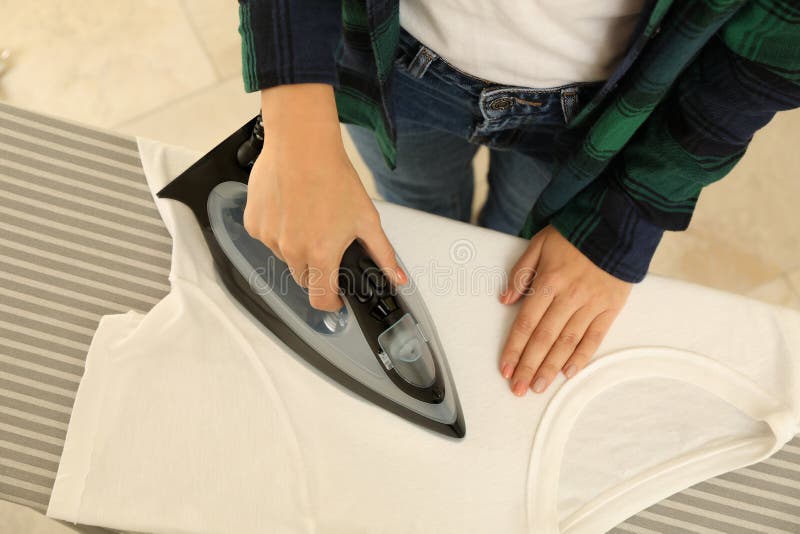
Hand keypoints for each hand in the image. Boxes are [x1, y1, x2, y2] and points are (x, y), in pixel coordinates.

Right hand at [244, 84, 405, 311]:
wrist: (302, 145)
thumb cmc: (333, 177)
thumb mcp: (367, 219)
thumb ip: (382, 254)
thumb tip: (396, 278)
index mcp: (321, 255)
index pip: (320, 299)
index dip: (331, 303)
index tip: (335, 298)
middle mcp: (291, 251)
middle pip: (304, 279)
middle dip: (317, 270)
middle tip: (327, 244)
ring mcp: (269, 238)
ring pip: (285, 257)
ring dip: (297, 248)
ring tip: (310, 218)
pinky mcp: (254, 223)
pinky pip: (268, 238)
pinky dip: (279, 230)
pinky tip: (292, 209)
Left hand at [498, 225, 631, 394]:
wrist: (617, 223)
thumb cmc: (574, 233)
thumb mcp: (539, 243)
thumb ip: (521, 272)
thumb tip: (505, 300)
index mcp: (548, 281)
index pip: (526, 323)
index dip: (514, 349)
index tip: (506, 369)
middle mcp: (569, 296)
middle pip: (544, 338)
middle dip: (529, 366)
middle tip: (519, 388)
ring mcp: (591, 303)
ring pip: (567, 342)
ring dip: (551, 367)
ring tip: (539, 386)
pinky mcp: (611, 307)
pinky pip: (595, 336)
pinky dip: (582, 355)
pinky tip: (569, 371)